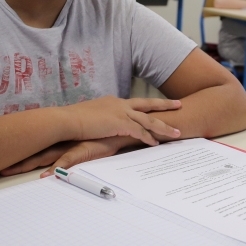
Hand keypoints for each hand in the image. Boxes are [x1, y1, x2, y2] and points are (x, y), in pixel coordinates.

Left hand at [0, 137, 134, 176]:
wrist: (123, 127)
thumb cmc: (105, 136)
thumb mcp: (87, 144)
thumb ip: (75, 150)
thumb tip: (64, 159)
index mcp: (61, 142)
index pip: (35, 149)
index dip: (19, 156)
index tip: (1, 161)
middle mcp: (62, 143)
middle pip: (35, 153)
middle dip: (16, 162)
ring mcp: (71, 147)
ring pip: (45, 156)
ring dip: (28, 164)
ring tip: (11, 172)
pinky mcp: (84, 150)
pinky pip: (68, 160)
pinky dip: (57, 168)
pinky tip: (47, 175)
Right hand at [61, 96, 181, 144]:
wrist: (67, 120)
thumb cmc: (74, 120)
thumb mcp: (91, 116)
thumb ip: (101, 119)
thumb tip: (103, 124)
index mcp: (113, 102)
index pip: (135, 103)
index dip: (148, 105)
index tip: (159, 105)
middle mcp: (119, 104)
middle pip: (148, 104)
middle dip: (165, 105)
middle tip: (179, 104)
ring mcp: (120, 112)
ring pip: (148, 119)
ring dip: (163, 127)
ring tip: (176, 132)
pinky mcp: (119, 123)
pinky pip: (139, 131)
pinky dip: (148, 138)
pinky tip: (155, 143)